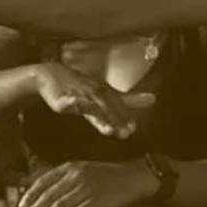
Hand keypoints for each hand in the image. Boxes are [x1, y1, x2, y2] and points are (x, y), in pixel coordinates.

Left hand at [17, 159, 157, 206]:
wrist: (134, 176)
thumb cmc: (109, 174)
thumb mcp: (85, 169)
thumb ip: (67, 178)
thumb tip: (48, 191)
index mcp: (72, 167)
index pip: (45, 181)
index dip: (32, 194)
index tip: (22, 205)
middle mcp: (76, 176)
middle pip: (49, 195)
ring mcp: (87, 188)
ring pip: (60, 205)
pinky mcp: (98, 200)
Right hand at [34, 61, 153, 138]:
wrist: (51, 74)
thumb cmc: (82, 85)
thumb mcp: (108, 92)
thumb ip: (130, 99)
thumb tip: (154, 98)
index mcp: (107, 92)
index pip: (120, 104)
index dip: (127, 115)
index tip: (135, 126)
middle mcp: (96, 92)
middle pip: (109, 108)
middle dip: (118, 120)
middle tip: (127, 133)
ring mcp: (81, 95)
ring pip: (93, 107)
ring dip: (101, 118)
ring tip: (109, 131)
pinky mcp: (65, 99)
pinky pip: (73, 102)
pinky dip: (78, 104)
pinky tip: (79, 107)